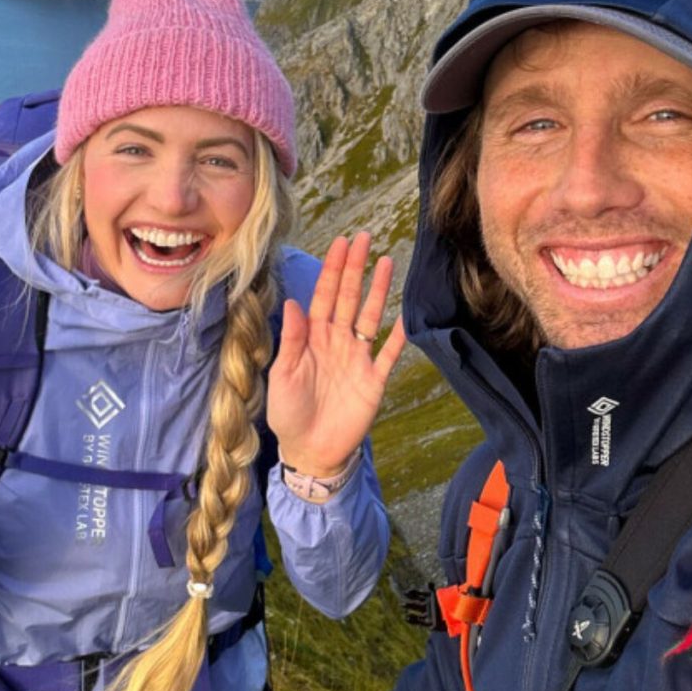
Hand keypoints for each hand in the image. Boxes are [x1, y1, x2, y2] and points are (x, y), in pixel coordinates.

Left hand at [268, 234, 405, 475]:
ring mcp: (357, 358)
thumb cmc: (289, 414)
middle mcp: (336, 341)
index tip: (341, 243)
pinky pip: (389, 353)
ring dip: (379, 290)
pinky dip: (399, 335)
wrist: (310, 451)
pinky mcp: (374, 380)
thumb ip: (292, 340)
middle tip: (365, 238)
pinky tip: (408, 315)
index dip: (333, 270)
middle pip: (349, 297)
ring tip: (388, 262)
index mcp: (312, 338)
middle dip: (356, 268)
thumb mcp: (283, 376)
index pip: (324, 295)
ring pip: (371, 316)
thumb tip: (292, 303)